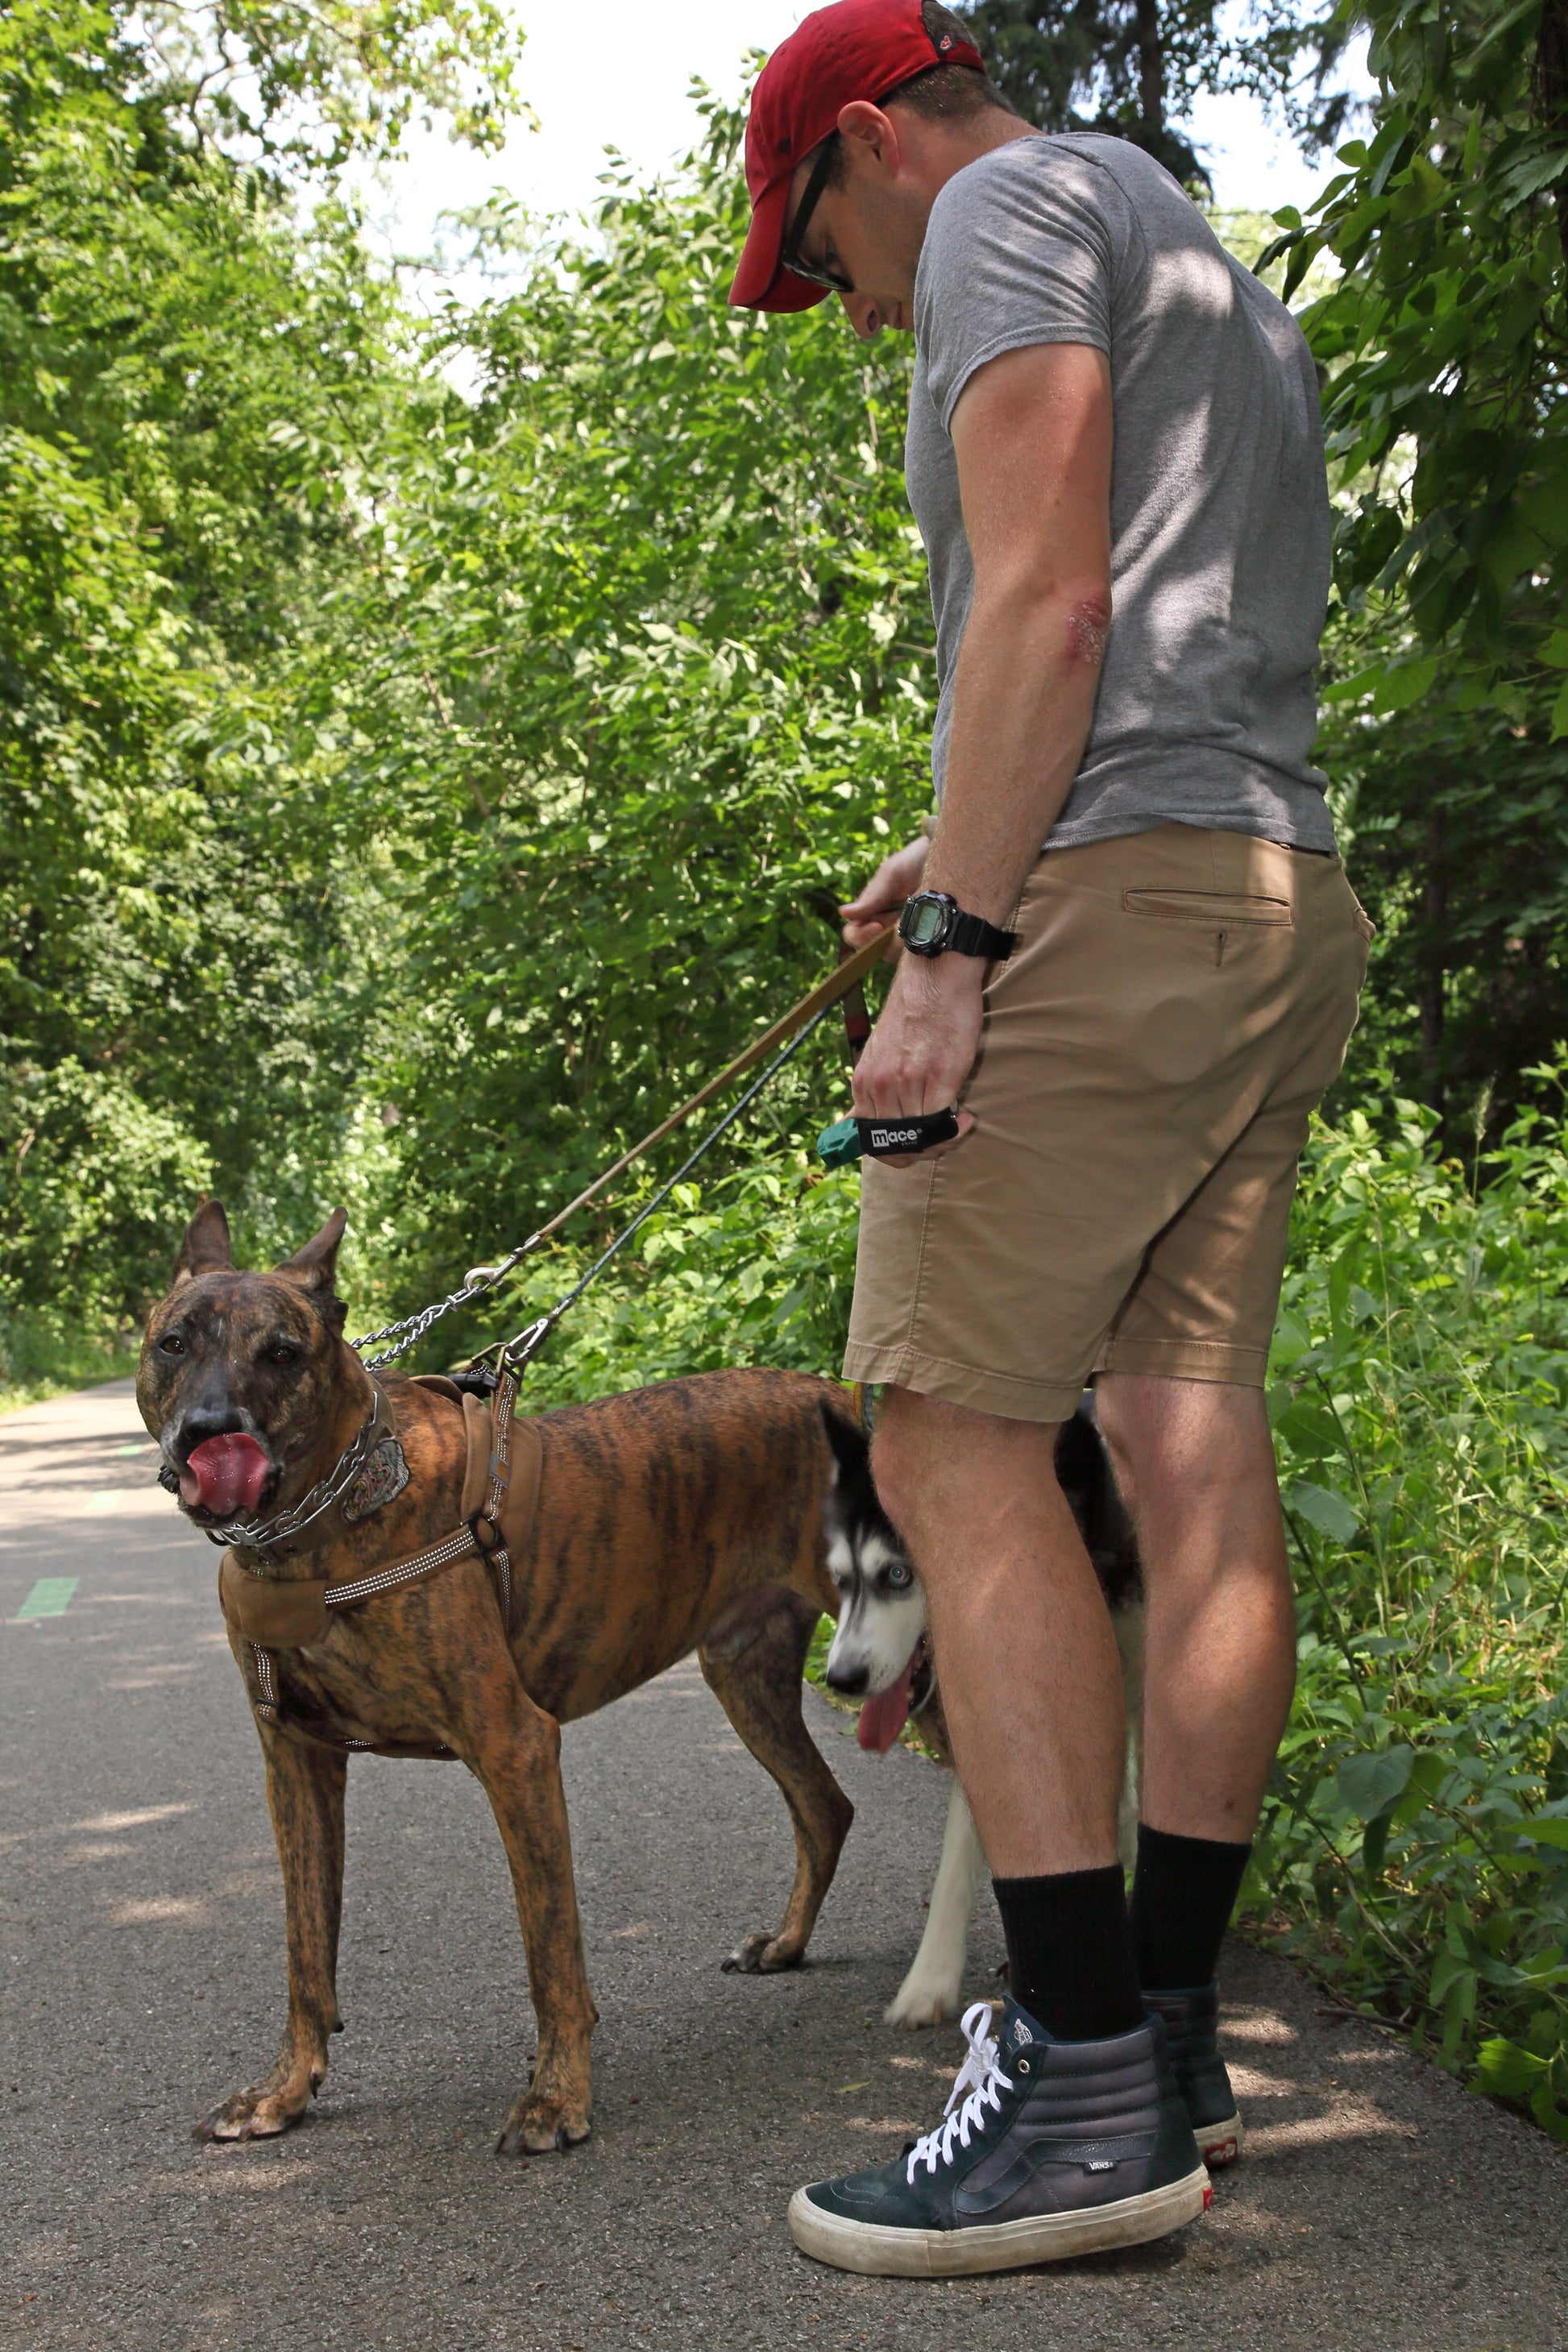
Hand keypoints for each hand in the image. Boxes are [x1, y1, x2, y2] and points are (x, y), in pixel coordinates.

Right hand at [840, 835, 928, 951]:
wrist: (949, 856)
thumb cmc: (916, 861)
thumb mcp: (893, 874)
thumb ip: (872, 895)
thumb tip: (843, 913)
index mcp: (871, 911)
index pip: (853, 934)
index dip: (860, 936)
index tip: (876, 925)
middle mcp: (885, 925)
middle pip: (873, 950)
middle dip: (883, 942)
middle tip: (898, 926)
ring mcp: (905, 933)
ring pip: (894, 954)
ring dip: (902, 943)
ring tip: (918, 921)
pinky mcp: (925, 937)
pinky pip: (915, 952)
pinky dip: (919, 942)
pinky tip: (929, 926)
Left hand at [851, 952, 980, 1166]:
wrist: (936, 976)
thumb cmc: (913, 1014)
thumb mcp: (877, 1054)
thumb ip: (868, 1089)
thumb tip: (849, 1121)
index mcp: (864, 1082)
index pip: (873, 1140)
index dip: (896, 1151)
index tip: (916, 1142)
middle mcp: (881, 1085)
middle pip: (898, 1144)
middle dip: (922, 1150)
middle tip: (942, 1137)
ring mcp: (909, 1082)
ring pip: (923, 1137)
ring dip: (943, 1139)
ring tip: (957, 1122)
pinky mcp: (940, 1076)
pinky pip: (944, 1123)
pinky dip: (957, 1128)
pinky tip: (966, 1116)